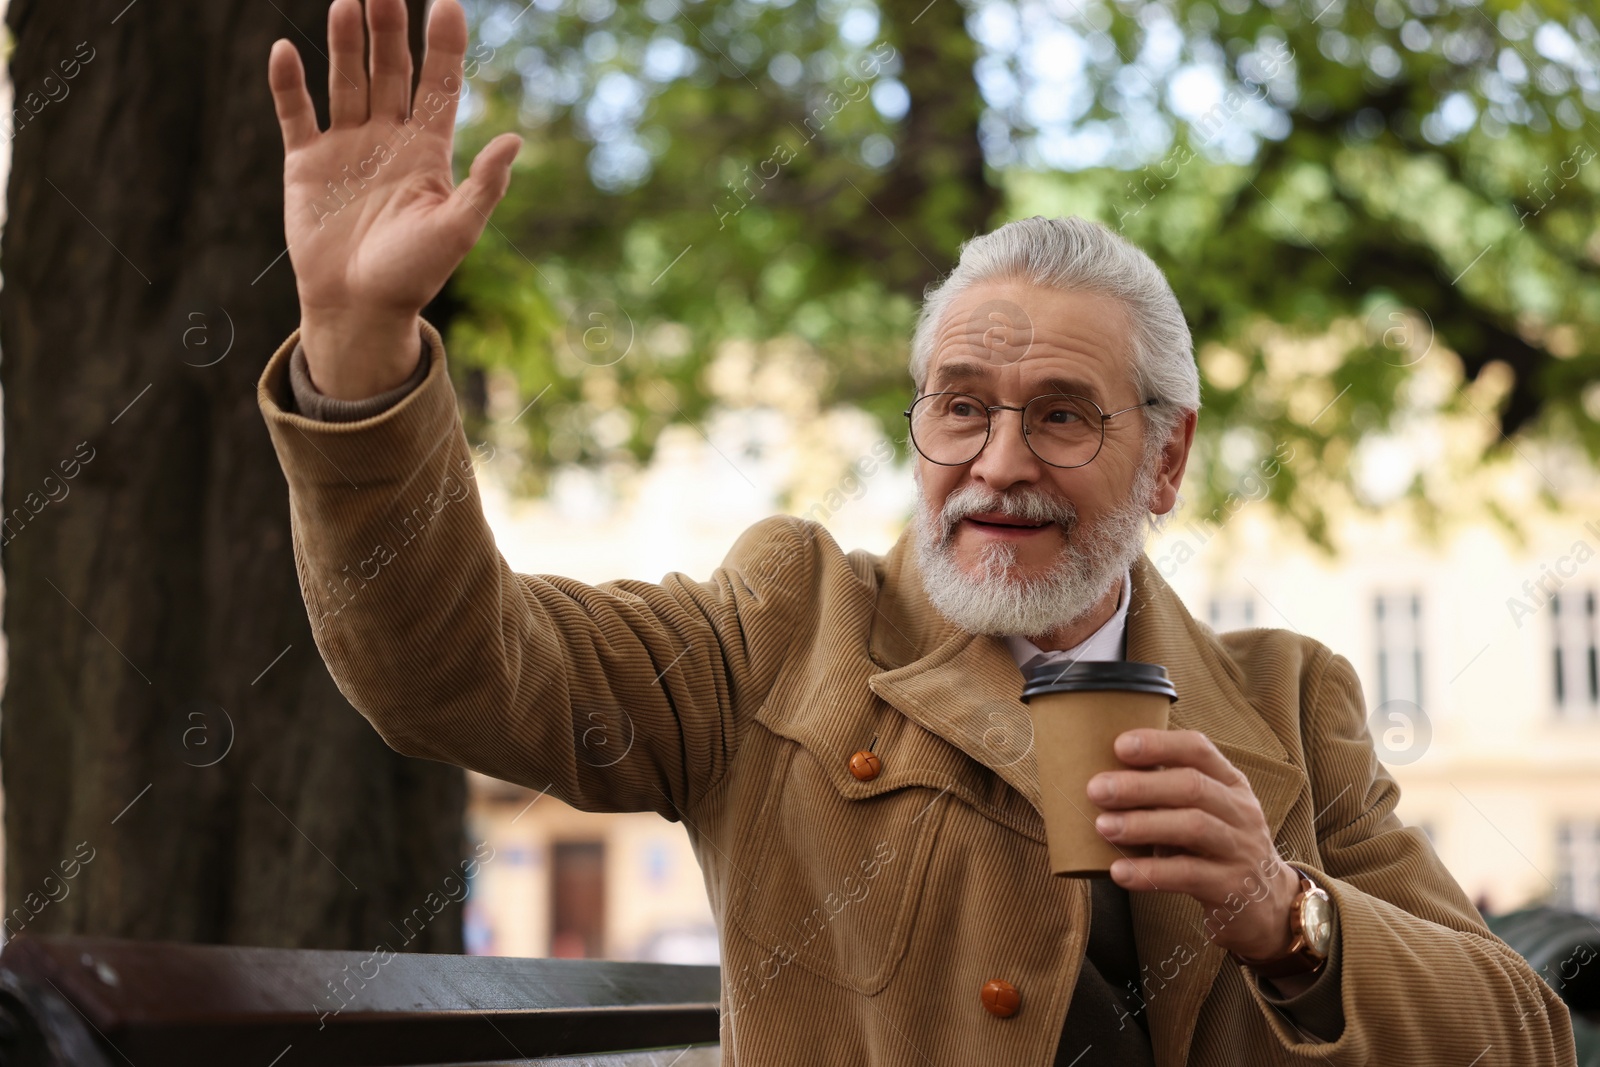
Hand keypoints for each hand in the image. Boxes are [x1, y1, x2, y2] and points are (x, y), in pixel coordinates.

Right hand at [266, 0, 521, 398]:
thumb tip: (516, 140)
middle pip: (391, 70)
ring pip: (346, 80)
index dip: (443, 45)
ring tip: (347, 3)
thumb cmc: (414, 275)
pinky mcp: (306, 164)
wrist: (359, 308)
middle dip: (390, 29)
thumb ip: (484, 186)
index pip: (439, 85)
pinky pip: (295, 114)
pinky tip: (285, 52)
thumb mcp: (457, 231)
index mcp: (428, 152)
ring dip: (346, 43)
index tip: (446, 2)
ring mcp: (345, 147)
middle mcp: (387, 139)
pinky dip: (288, 85)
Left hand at [1088, 728, 1301, 962]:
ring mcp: (1240, 849)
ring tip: (1102, 827)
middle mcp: (1240, 811)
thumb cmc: (1216, 848)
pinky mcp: (1233, 887)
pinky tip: (1120, 872)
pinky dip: (1150, 872)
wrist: (1267, 906)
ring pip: (1193, 827)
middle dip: (1140, 786)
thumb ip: (1167, 794)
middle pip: (1192, 786)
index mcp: (1230, 783)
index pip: (1198, 750)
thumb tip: (1104, 777)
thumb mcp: (1203, 813)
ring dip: (1142, 824)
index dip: (1159, 744)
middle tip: (1096, 789)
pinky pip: (1189, 874)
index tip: (1119, 745)